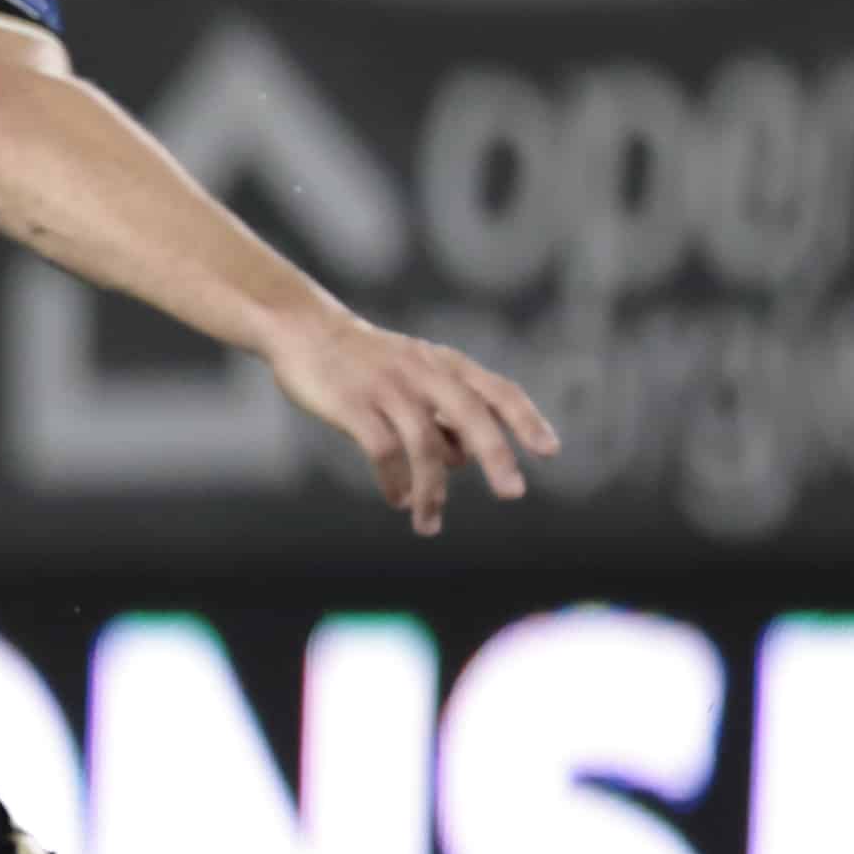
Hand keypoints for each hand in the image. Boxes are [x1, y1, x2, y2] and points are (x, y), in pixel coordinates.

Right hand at [267, 311, 559, 536]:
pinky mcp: (353, 404)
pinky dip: (394, 481)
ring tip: (429, 524)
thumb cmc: (363, 360)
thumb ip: (442, 412)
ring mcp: (388, 388)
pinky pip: (384, 450)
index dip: (526, 420)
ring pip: (424, 444)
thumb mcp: (413, 374)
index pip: (498, 390)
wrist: (303, 330)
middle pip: (471, 415)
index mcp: (444, 365)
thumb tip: (465, 459)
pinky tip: (397, 500)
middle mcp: (423, 373)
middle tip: (514, 493)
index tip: (549, 451)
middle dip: (496, 456)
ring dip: (432, 490)